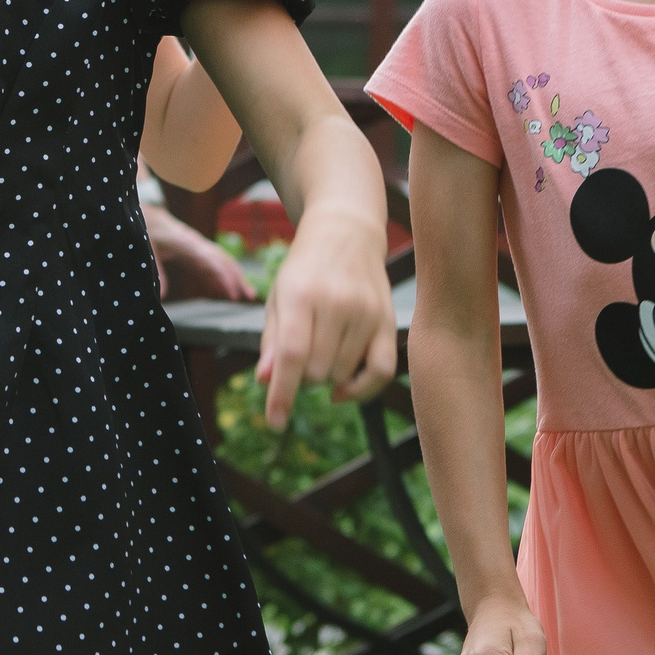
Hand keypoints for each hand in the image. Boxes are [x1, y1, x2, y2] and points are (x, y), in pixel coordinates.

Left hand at [144, 204, 255, 301]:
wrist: (149, 214)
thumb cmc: (147, 229)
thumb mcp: (148, 248)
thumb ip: (157, 271)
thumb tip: (161, 296)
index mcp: (188, 243)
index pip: (212, 261)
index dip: (223, 277)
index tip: (232, 293)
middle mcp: (198, 244)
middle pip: (223, 261)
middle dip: (238, 278)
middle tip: (251, 296)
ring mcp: (199, 247)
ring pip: (222, 262)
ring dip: (236, 278)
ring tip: (249, 295)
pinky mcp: (195, 252)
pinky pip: (212, 266)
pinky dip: (221, 278)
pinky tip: (226, 291)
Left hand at [254, 207, 395, 424]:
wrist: (345, 233)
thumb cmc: (303, 269)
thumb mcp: (278, 297)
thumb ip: (271, 340)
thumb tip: (265, 381)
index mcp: (301, 294)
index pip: (292, 355)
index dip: (282, 393)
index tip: (275, 422)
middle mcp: (337, 303)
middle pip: (317, 371)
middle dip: (302, 378)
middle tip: (300, 356)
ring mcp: (367, 312)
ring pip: (344, 375)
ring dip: (326, 378)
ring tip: (321, 351)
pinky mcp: (389, 321)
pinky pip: (382, 372)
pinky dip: (361, 389)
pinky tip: (342, 388)